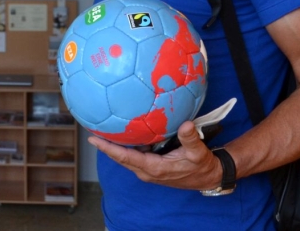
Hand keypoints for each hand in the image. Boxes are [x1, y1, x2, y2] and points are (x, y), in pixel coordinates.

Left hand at [87, 120, 223, 189]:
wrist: (208, 176)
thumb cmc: (202, 165)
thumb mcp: (198, 152)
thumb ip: (190, 138)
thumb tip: (185, 124)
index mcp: (153, 168)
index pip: (125, 157)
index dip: (108, 148)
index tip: (93, 139)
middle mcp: (146, 170)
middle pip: (120, 157)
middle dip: (105, 145)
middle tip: (91, 129)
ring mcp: (148, 169)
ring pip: (126, 156)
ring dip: (114, 146)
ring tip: (101, 129)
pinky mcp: (151, 166)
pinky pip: (134, 155)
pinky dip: (126, 146)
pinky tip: (123, 132)